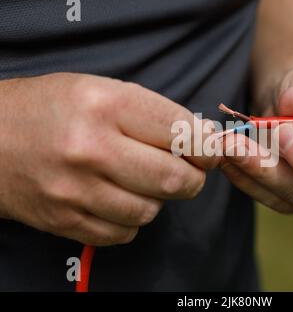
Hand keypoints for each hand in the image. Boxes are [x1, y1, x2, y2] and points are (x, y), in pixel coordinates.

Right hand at [0, 73, 218, 244]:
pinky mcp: (64, 220)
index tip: (211, 151)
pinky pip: (123, 233)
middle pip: (175, 179)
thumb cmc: (51, 107)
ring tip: (143, 180)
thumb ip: (153, 114)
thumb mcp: (102, 90)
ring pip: (151, 211)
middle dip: (194, 178)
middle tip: (189, 171)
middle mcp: (91, 149)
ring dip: (158, 198)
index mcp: (106, 105)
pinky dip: (131, 219)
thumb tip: (203, 140)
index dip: (208, 146)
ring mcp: (75, 190)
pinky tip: (119, 198)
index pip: (182, 132)